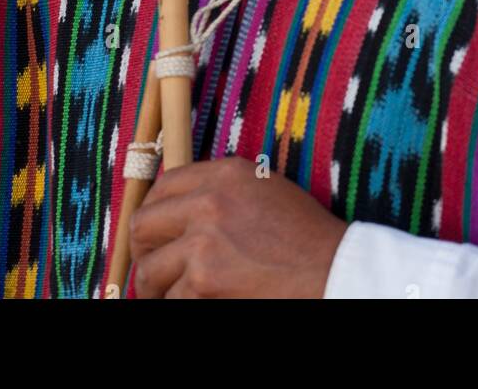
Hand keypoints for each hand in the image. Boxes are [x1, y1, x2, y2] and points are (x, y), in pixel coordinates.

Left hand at [129, 156, 347, 298]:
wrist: (334, 271)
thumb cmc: (306, 237)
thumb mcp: (265, 190)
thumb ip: (222, 191)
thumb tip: (179, 209)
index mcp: (226, 173)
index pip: (164, 184)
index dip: (154, 212)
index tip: (155, 234)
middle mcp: (209, 201)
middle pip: (144, 224)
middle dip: (143, 252)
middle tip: (152, 271)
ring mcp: (203, 242)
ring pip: (149, 269)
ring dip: (156, 288)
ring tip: (169, 296)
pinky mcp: (204, 281)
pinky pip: (171, 299)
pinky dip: (179, 305)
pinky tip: (197, 303)